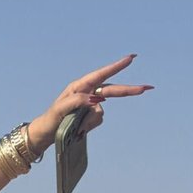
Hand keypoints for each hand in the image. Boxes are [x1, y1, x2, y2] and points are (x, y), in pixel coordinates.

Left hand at [28, 55, 152, 153]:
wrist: (46, 134)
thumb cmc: (51, 118)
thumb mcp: (61, 109)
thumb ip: (77, 101)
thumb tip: (96, 99)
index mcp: (79, 86)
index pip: (101, 74)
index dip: (116, 67)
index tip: (131, 58)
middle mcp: (87, 93)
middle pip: (112, 90)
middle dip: (128, 91)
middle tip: (146, 88)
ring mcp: (90, 105)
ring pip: (101, 111)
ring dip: (90, 121)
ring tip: (75, 126)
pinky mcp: (91, 116)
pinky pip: (98, 120)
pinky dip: (89, 126)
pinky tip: (79, 129)